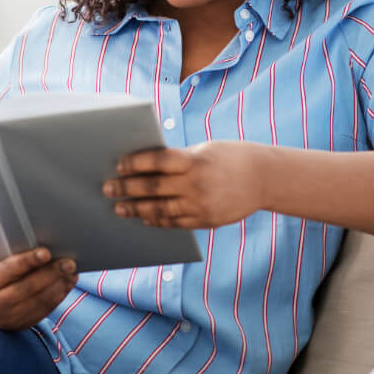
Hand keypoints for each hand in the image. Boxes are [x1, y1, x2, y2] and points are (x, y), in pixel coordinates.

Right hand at [0, 247, 78, 330]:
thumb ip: (2, 252)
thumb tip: (32, 236)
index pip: (7, 271)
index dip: (27, 261)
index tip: (46, 252)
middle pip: (27, 289)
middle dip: (51, 274)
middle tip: (69, 261)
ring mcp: (7, 320)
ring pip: (39, 302)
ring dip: (59, 285)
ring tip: (72, 271)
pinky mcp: (20, 326)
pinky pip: (44, 311)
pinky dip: (59, 296)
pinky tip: (67, 283)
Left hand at [103, 141, 266, 229]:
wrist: (265, 178)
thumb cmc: (231, 157)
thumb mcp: (205, 150)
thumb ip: (179, 160)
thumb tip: (146, 167)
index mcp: (195, 161)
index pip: (157, 161)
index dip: (135, 164)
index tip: (118, 166)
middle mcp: (196, 184)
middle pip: (153, 187)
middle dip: (127, 188)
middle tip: (108, 189)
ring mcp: (201, 205)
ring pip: (160, 209)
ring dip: (137, 209)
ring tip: (120, 208)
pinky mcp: (206, 221)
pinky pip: (175, 223)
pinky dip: (157, 221)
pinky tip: (144, 218)